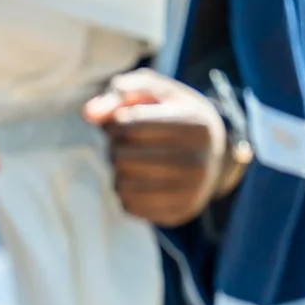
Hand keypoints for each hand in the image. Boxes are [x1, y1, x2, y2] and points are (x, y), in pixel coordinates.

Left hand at [84, 69, 230, 227]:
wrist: (215, 154)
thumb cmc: (177, 115)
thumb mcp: (157, 92)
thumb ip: (122, 92)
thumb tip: (89, 114)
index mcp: (195, 125)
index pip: (129, 125)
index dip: (114, 123)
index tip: (121, 121)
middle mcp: (197, 161)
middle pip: (122, 157)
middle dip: (116, 147)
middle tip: (127, 143)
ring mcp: (190, 191)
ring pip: (122, 184)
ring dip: (119, 171)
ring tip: (133, 161)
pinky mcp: (179, 212)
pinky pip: (130, 206)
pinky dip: (126, 192)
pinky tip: (141, 181)